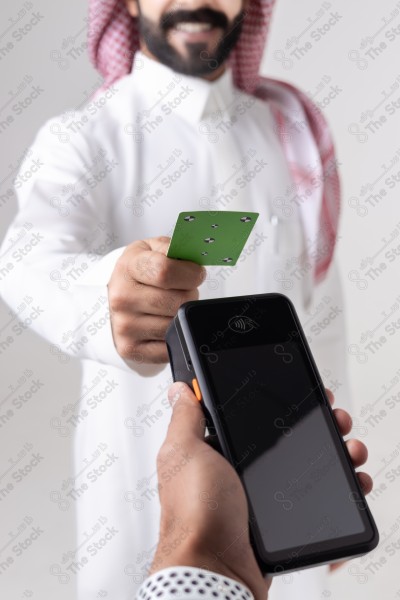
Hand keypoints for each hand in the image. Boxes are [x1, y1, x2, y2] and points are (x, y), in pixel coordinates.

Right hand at [107, 237, 204, 363]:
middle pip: (177, 301)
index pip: (165, 271)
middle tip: (182, 291)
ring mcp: (125, 326)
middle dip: (190, 295)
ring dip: (182, 316)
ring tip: (171, 307)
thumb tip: (195, 260)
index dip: (190, 273)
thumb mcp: (152, 249)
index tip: (195, 274)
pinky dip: (175, 336)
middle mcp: (122, 298)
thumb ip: (174, 249)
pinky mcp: (130, 349)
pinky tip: (165, 323)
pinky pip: (170, 346)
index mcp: (128, 268)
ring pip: (176, 325)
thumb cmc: (140, 273)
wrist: (116, 297)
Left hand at [150, 384, 372, 598]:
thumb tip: (178, 391)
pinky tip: (348, 481)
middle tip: (335, 423)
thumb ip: (185, 420)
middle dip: (314, 428)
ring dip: (333, 455)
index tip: (303, 398)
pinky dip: (335, 490)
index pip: (253, 419)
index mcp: (217, 453)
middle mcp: (238, 473)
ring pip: (305, 468)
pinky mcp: (278, 522)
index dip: (279, 406)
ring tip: (349, 450)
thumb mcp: (185, 454)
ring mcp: (259, 498)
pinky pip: (313, 500)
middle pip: (286, 441)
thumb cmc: (195, 514)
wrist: (216, 570)